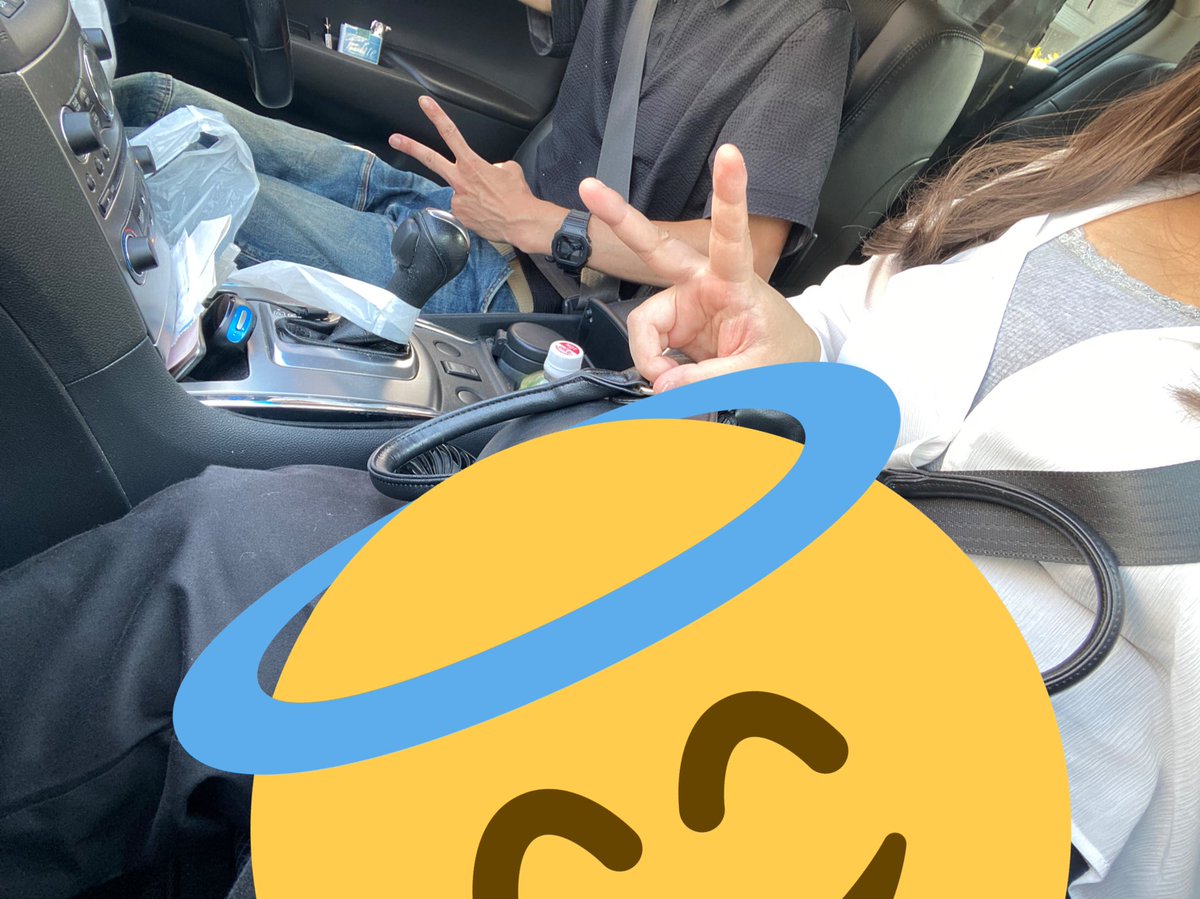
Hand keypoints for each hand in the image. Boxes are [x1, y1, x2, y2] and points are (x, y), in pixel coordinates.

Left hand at [389, 97, 550, 244]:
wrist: (521, 222)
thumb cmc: (518, 196)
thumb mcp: (509, 169)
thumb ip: (493, 165)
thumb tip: (488, 171)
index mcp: (472, 163)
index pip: (451, 133)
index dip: (436, 116)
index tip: (424, 103)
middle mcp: (460, 180)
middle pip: (430, 158)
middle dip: (410, 147)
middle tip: (395, 139)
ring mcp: (457, 199)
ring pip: (459, 191)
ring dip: (472, 196)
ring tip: (490, 205)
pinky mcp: (459, 217)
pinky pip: (464, 210)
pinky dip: (475, 211)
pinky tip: (486, 214)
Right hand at [579, 144, 819, 391]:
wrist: (785, 370)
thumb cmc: (783, 355)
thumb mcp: (757, 371)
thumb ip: (710, 379)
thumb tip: (662, 383)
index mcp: (735, 282)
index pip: (731, 234)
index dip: (728, 195)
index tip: (729, 154)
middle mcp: (703, 286)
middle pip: (655, 250)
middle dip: (622, 219)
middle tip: (590, 189)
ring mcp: (685, 307)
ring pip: (645, 328)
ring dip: (653, 359)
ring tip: (674, 383)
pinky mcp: (675, 329)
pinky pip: (649, 349)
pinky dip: (654, 369)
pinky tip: (669, 379)